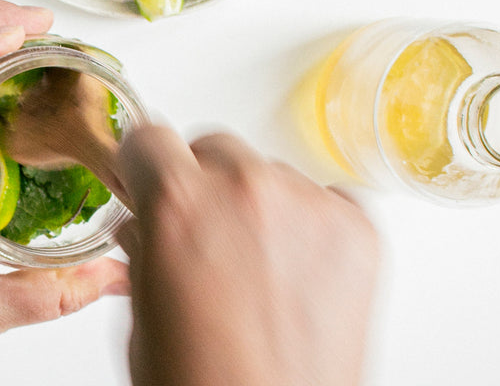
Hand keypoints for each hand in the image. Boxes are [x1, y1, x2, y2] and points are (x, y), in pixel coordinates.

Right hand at [113, 127, 378, 385]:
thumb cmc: (204, 384)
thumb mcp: (142, 313)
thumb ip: (145, 247)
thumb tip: (148, 222)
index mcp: (179, 202)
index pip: (150, 138)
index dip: (145, 167)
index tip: (151, 181)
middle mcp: (246, 189)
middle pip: (215, 147)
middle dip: (202, 181)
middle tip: (205, 234)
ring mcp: (308, 205)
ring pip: (269, 172)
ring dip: (257, 204)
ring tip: (257, 268)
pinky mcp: (357, 229)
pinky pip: (324, 197)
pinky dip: (308, 224)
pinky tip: (295, 271)